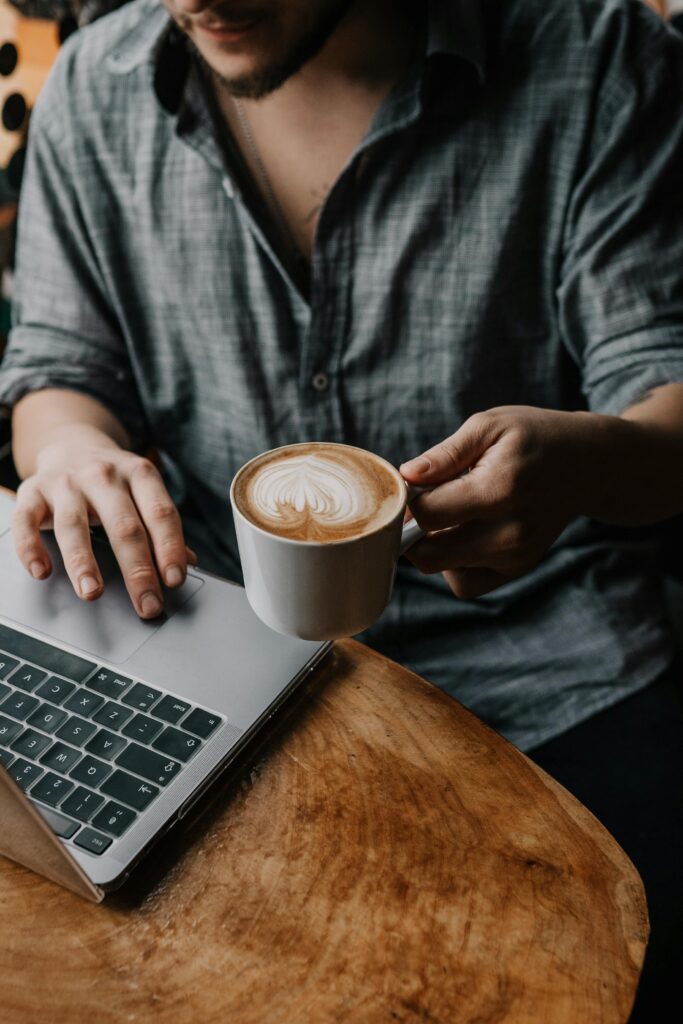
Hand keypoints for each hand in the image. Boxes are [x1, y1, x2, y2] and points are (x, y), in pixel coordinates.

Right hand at [11, 442, 195, 618]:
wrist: (71, 444)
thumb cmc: (114, 482)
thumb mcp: (143, 492)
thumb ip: (161, 527)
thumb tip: (189, 563)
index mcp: (139, 474)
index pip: (160, 514)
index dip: (170, 548)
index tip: (175, 580)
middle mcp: (103, 475)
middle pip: (123, 526)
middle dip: (138, 570)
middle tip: (147, 604)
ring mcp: (66, 482)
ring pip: (73, 525)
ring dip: (83, 562)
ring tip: (92, 592)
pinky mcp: (32, 491)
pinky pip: (26, 521)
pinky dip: (31, 548)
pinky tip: (42, 572)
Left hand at [400, 406, 607, 598]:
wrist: (587, 464)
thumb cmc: (533, 438)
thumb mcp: (489, 426)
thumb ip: (445, 454)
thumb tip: (406, 475)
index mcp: (500, 489)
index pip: (427, 514)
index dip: (408, 500)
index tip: (413, 485)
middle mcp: (510, 532)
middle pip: (428, 554)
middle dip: (412, 530)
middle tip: (426, 502)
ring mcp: (516, 556)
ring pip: (441, 569)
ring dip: (432, 547)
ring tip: (452, 514)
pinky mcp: (517, 569)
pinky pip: (465, 583)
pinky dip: (453, 564)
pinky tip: (463, 534)